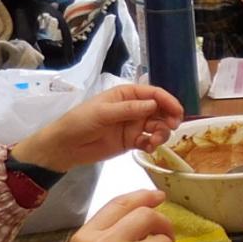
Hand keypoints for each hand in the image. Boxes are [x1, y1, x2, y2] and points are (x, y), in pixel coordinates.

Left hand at [12, 84, 184, 173]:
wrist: (64, 147)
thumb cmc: (79, 122)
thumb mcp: (102, 113)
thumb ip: (128, 109)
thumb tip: (153, 104)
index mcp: (126, 95)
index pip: (153, 94)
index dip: (168, 101)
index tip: (178, 112)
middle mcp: (133, 108)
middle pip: (160, 110)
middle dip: (169, 118)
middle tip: (172, 128)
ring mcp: (133, 125)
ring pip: (157, 126)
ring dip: (161, 133)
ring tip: (154, 142)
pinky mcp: (131, 141)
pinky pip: (149, 141)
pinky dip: (153, 144)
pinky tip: (148, 148)